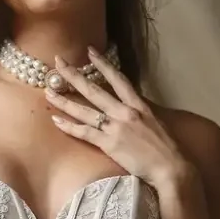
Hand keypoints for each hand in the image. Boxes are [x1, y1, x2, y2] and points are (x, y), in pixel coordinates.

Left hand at [44, 47, 189, 195]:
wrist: (171, 167)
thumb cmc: (167, 149)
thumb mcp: (156, 122)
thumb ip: (141, 112)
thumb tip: (131, 106)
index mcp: (139, 105)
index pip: (118, 79)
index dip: (103, 64)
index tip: (90, 51)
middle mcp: (125, 112)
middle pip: (94, 90)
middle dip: (74, 75)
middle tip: (58, 62)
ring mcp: (116, 127)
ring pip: (84, 110)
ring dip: (64, 100)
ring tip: (49, 92)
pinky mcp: (109, 144)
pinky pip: (84, 132)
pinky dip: (69, 126)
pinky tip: (56, 120)